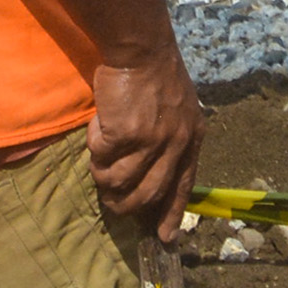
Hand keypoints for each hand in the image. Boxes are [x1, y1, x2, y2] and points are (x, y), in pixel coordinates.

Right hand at [87, 54, 203, 236]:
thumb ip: (170, 139)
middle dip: (127, 206)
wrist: (141, 49)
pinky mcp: (126, 134)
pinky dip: (94, 145)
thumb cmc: (156, 75)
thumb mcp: (179, 110)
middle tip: (112, 204)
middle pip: (150, 193)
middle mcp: (177, 144)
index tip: (166, 237)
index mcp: (193, 139)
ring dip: (103, 176)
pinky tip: (98, 127)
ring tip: (99, 162)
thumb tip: (150, 172)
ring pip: (120, 181)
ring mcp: (152, 141)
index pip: (184, 186)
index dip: (173, 213)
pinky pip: (101, 155)